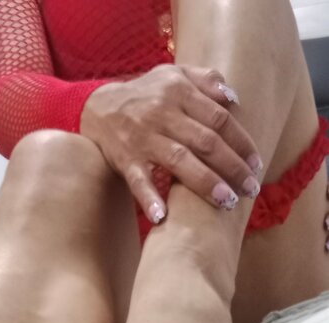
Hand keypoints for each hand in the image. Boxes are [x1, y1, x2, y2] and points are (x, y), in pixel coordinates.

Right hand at [79, 64, 262, 223]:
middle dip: (232, 167)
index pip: (219, 119)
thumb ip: (206, 80)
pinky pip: (138, 180)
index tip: (256, 165)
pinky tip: (161, 216)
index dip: (241, 143)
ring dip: (205, 183)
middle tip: (250, 190)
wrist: (96, 108)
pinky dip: (149, 198)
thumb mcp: (174, 75)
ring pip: (180, 161)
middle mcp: (162, 113)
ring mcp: (143, 138)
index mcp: (179, 92)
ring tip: (226, 202)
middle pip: (205, 142)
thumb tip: (234, 98)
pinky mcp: (124, 159)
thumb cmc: (145, 95)